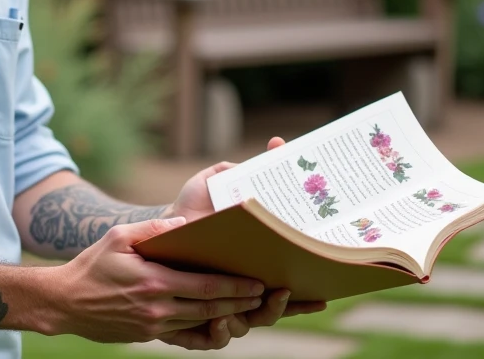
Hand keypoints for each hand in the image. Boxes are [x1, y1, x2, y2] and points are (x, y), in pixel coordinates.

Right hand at [44, 216, 265, 348]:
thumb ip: (152, 231)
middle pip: (211, 309)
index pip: (206, 288)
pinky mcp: (148, 335)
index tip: (258, 282)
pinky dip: (205, 329)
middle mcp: (158, 308)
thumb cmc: (92, 265)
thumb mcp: (118, 238)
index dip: (235, 287)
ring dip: (229, 317)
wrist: (65, 303)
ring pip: (201, 324)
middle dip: (242, 304)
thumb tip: (183, 224)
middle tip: (267, 297)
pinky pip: (184, 335)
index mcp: (154, 283)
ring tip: (250, 307)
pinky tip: (219, 322)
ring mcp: (154, 326)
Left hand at [162, 136, 327, 344]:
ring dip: (261, 314)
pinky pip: (212, 337)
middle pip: (276, 308)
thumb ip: (247, 167)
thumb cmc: (193, 207)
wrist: (157, 230)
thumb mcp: (217, 181)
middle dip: (289, 304)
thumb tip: (274, 147)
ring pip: (249, 323)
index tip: (327, 289)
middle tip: (289, 287)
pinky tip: (221, 318)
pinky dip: (221, 332)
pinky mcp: (197, 318)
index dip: (308, 293)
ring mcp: (223, 306)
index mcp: (257, 265)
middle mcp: (245, 291)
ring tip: (265, 298)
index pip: (290, 285)